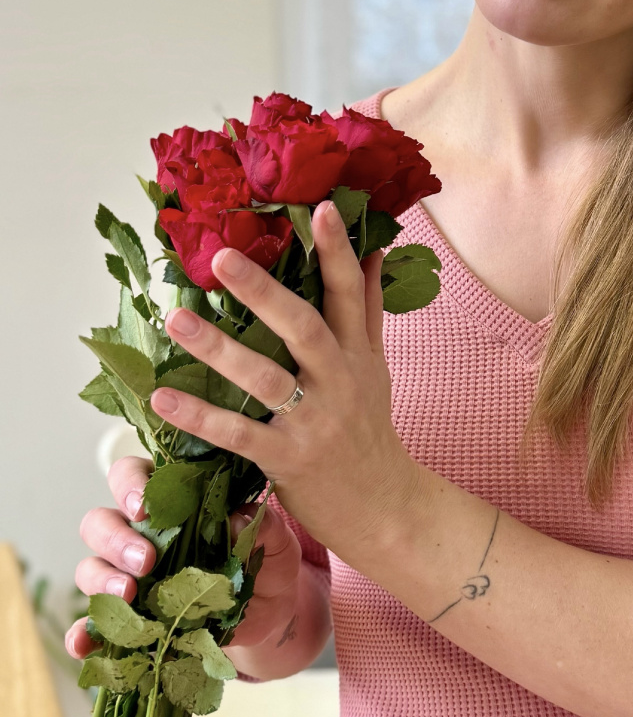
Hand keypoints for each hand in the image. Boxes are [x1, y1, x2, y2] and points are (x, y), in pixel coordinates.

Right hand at [65, 455, 303, 657]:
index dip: (130, 485)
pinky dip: (82, 633)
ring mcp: (127, 576)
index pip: (132, 476)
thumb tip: (239, 517)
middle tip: (146, 559)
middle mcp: (139, 534)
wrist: (267, 616)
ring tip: (131, 594)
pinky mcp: (127, 617)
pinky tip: (85, 644)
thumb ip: (266, 527)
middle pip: (99, 522)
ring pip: (90, 566)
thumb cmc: (264, 564)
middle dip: (116, 539)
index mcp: (171, 502)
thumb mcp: (276, 544)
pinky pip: (91, 624)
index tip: (145, 507)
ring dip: (102, 579)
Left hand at [148, 200, 421, 564]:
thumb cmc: (370, 431)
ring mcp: (312, 422)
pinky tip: (164, 399)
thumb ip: (368, 309)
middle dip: (264, 291)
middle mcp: (338, 381)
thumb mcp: (375, 367)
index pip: (348, 293)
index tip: (319, 209)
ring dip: (218, 348)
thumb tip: (375, 248)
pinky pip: (239, 436)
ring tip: (176, 320)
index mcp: (356, 354)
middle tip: (224, 256)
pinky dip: (201, 417)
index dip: (336, 251)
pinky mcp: (287, 460)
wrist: (384, 507)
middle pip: (304, 328)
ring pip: (265, 379)